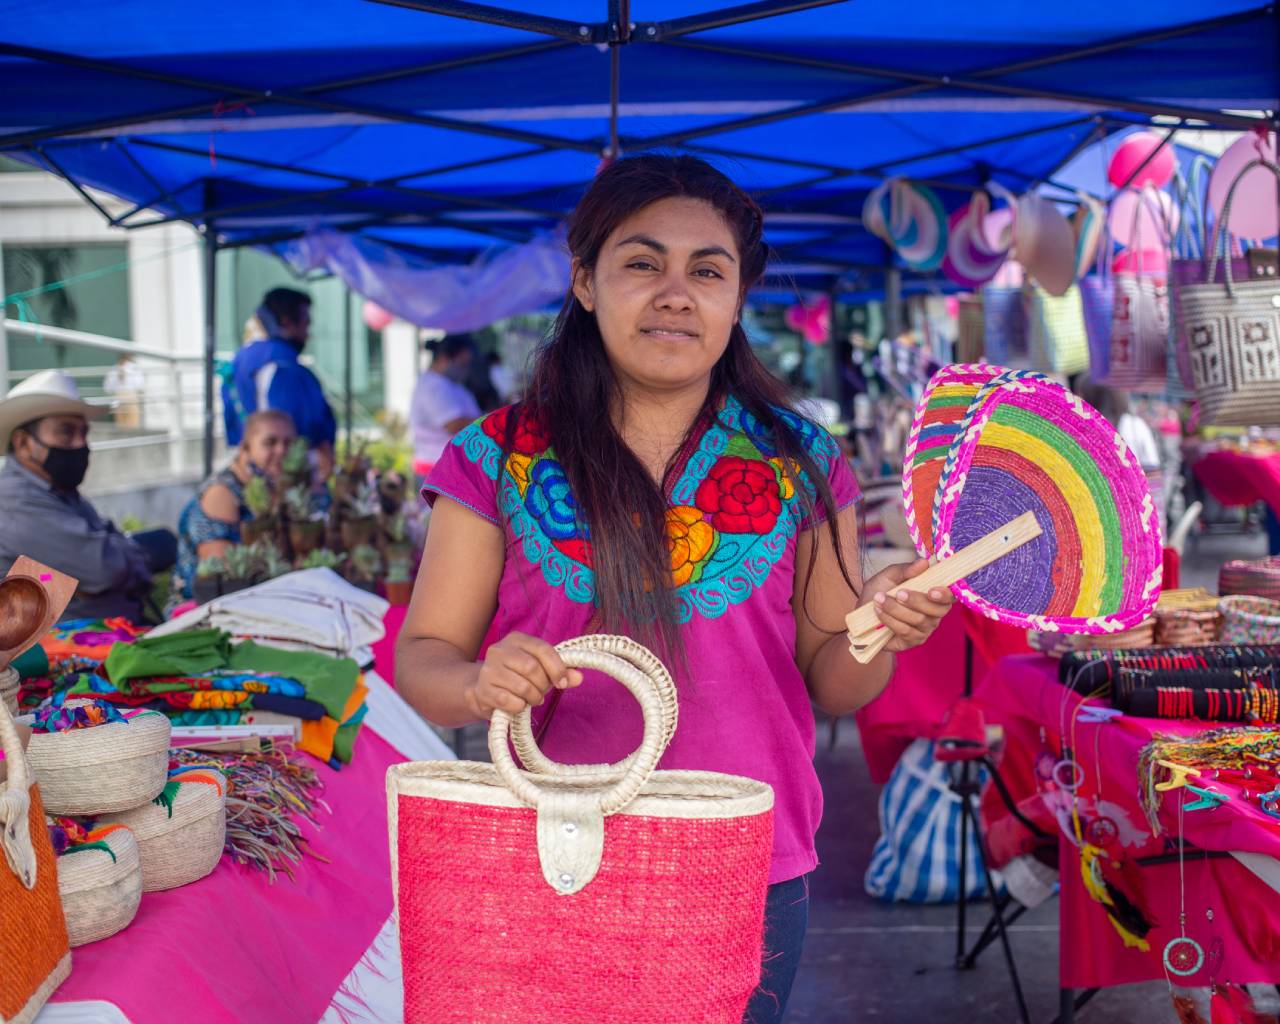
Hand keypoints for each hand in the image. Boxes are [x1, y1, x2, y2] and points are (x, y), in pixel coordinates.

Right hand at [465, 632, 583, 718]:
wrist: (481, 689)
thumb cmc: (516, 677)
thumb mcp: (540, 670)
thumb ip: (560, 672)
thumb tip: (579, 678)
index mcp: (516, 639)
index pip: (543, 649)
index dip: (557, 668)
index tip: (562, 682)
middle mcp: (499, 650)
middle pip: (533, 668)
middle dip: (543, 685)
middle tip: (542, 692)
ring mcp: (489, 670)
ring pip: (522, 686)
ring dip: (533, 698)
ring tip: (531, 699)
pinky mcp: (483, 690)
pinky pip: (510, 701)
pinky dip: (519, 707)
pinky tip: (518, 704)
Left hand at [858, 558, 954, 652]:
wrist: (862, 613)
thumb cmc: (881, 591)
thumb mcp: (890, 576)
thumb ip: (906, 569)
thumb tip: (923, 562)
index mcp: (934, 595)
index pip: (951, 596)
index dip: (946, 594)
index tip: (932, 590)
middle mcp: (934, 613)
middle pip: (937, 610)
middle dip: (917, 601)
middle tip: (898, 593)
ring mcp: (925, 629)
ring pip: (919, 620)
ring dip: (897, 609)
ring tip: (879, 599)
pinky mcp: (913, 641)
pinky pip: (906, 631)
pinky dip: (890, 619)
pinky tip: (878, 611)